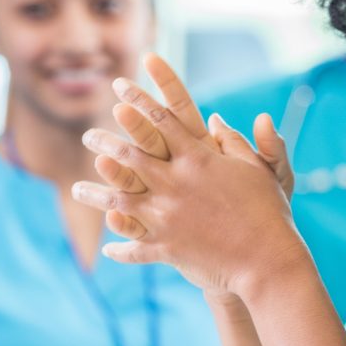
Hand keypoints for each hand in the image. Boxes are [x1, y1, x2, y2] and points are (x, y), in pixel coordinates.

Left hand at [72, 54, 306, 299]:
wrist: (267, 259)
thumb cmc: (268, 211)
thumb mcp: (258, 169)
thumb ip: (235, 142)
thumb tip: (215, 119)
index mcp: (197, 159)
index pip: (161, 120)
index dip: (138, 99)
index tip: (119, 86)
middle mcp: (174, 183)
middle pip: (129, 155)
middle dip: (105, 142)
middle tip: (88, 136)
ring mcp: (166, 216)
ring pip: (118, 201)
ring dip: (94, 194)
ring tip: (77, 189)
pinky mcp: (166, 247)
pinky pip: (135, 247)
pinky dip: (120, 247)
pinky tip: (107, 247)